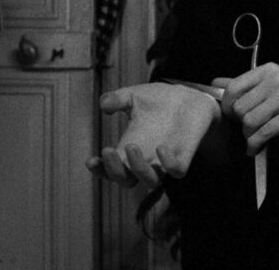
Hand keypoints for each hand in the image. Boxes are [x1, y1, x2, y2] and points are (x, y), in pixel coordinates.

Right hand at [85, 82, 221, 187]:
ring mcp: (165, 161)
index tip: (91, 161)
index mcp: (128, 149)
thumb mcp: (133, 96)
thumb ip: (117, 99)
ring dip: (139, 169)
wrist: (188, 96)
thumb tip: (104, 104)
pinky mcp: (184, 156)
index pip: (111, 170)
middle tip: (108, 151)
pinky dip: (169, 164)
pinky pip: (177, 171)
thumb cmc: (157, 100)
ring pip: (151, 182)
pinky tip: (161, 148)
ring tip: (131, 146)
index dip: (100, 170)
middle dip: (114, 171)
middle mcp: (145, 159)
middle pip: (126, 181)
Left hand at [214, 63, 278, 155]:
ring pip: (248, 121)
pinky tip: (256, 148)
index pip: (232, 87)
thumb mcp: (277, 79)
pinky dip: (255, 145)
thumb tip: (217, 82)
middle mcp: (275, 81)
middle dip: (239, 123)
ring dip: (248, 135)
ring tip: (254, 138)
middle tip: (248, 128)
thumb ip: (247, 82)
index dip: (226, 105)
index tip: (232, 115)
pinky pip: (263, 133)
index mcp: (268, 70)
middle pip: (238, 107)